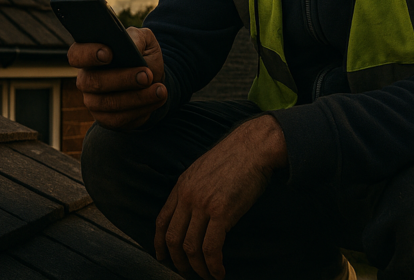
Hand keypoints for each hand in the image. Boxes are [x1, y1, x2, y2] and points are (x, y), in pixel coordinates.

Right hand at [68, 27, 166, 129]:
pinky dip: (141, 110)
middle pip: (93, 81)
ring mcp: (93, 101)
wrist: (153, 80)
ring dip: (136, 97)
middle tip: (147, 75)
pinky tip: (157, 99)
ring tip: (160, 90)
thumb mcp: (144, 40)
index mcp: (89, 55)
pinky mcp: (105, 119)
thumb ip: (137, 37)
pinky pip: (118, 119)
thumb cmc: (142, 55)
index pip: (76, 54)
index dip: (88, 55)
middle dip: (122, 79)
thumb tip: (132, 46)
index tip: (108, 54)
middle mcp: (86, 79)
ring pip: (108, 103)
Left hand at [154, 115, 287, 279]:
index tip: (162, 256)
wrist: (253, 146)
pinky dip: (213, 265)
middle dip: (178, 261)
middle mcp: (188, 196)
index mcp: (182, 185)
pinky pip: (211, 248)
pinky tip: (219, 272)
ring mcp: (203, 204)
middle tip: (187, 272)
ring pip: (190, 247)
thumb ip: (194, 188)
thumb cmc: (235, 157)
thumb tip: (193, 210)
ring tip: (207, 276)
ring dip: (198, 268)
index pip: (162, 220)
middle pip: (173, 238)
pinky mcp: (222, 212)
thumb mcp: (203, 169)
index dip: (160, 242)